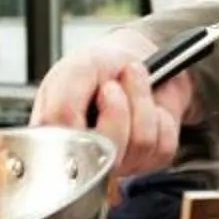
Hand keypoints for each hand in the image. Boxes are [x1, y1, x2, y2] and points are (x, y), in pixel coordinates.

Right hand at [32, 36, 190, 178]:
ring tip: (131, 85)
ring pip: (140, 145)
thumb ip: (63, 105)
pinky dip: (162, 116)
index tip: (98, 93)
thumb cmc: (102, 64)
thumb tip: (70, 133)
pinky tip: (147, 104)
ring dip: (141, 103)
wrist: (138, 57)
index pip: (66, 155)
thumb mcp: (77, 69)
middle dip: (119, 107)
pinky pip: (163, 146)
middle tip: (113, 85)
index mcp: (55, 135)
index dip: (86, 127)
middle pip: (107, 153)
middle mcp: (84, 155)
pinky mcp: (149, 160)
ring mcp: (117, 161)